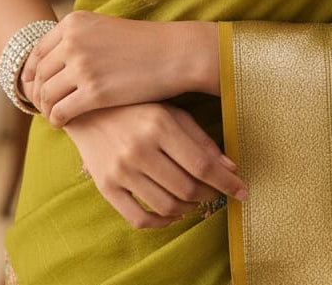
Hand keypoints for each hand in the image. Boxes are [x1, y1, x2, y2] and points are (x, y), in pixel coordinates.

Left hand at [20, 11, 218, 127]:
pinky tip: (63, 123)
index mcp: (74, 22)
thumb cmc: (142, 44)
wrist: (174, 54)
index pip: (38, 51)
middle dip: (37, 92)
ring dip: (46, 108)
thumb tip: (54, 62)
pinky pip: (60, 111)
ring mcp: (82, 66)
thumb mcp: (104, 28)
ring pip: (46, 94)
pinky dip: (57, 119)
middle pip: (39, 74)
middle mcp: (73, 41)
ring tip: (54, 115)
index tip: (35, 86)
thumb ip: (79, 39)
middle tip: (43, 106)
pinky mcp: (93, 92)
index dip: (33, 72)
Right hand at [65, 102, 246, 228]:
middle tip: (217, 192)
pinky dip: (162, 222)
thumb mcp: (171, 112)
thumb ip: (200, 138)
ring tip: (195, 198)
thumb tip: (230, 167)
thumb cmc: (137, 108)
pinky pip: (140, 218)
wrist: (87, 110)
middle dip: (210, 195)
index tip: (243, 191)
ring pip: (167, 206)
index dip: (227, 182)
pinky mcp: (106, 187)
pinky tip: (172, 212)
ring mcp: (121, 170)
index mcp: (159, 124)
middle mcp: (139, 148)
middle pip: (187, 188)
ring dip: (189, 208)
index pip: (202, 164)